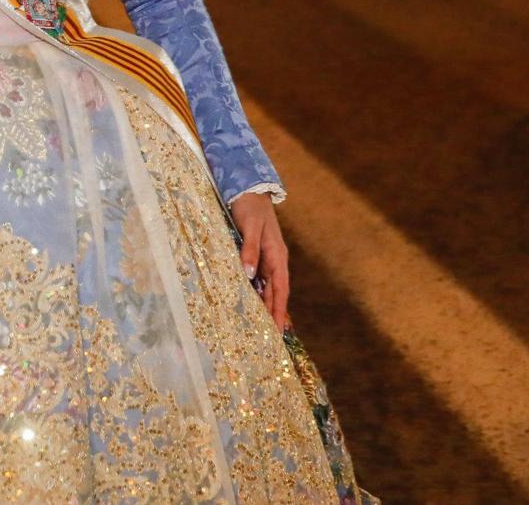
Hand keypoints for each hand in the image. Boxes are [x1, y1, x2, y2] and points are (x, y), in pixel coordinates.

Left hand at [231, 191, 290, 328]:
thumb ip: (250, 250)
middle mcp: (275, 260)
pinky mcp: (257, 255)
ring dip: (266, 306)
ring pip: (267, 288)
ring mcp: (267, 258)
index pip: (280, 290)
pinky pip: (259, 279)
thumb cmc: (250, 207)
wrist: (249, 189)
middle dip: (274, 314)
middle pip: (276, 293)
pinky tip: (251, 303)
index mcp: (277, 256)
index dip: (279, 310)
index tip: (278, 330)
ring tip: (262, 327)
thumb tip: (249, 275)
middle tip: (270, 338)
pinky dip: (257, 292)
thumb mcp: (250, 228)